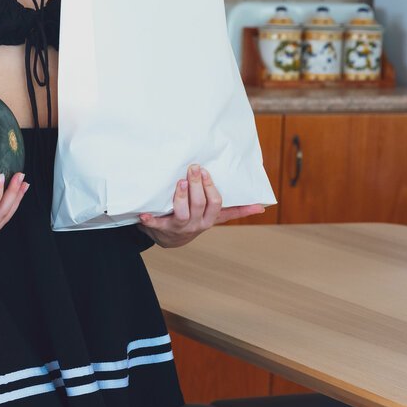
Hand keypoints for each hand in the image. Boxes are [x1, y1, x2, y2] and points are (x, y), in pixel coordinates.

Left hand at [137, 164, 264, 247]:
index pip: (216, 204)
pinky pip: (156, 224)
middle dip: (197, 185)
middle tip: (194, 167)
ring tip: (180, 182)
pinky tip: (144, 215)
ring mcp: (180, 227)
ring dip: (181, 197)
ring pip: (183, 212)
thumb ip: (233, 210)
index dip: (211, 189)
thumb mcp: (214, 216)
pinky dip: (150, 220)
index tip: (208, 173)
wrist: (170, 239)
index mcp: (210, 219)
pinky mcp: (162, 229)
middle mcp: (197, 224)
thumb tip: (262, 206)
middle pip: (200, 204)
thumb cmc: (194, 220)